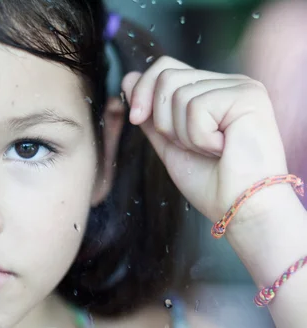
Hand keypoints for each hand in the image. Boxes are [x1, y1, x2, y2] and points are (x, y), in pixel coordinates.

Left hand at [121, 56, 289, 223]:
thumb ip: (151, 112)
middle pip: (166, 75)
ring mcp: (241, 87)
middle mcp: (229, 83)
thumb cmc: (211, 184)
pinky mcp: (248, 96)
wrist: (239, 210)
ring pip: (178, 93)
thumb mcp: (170, 143)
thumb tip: (128, 78)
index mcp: (212, 91)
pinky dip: (199, 138)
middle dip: (163, 120)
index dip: (142, 90)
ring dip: (183, 134)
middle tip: (190, 146)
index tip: (136, 118)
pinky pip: (197, 107)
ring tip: (211, 150)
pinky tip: (223, 149)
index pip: (165, 68)